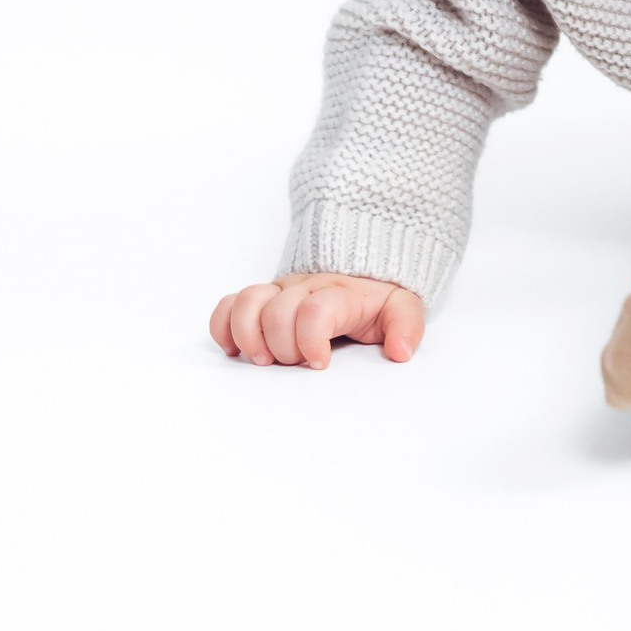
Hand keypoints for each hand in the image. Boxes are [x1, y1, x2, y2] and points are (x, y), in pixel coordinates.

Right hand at [209, 272, 423, 368]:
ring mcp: (278, 290)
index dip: (311, 341)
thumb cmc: (375, 295)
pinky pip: (228, 304)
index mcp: (339, 293)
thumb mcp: (402, 306)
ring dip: (248, 336)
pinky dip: (223, 327)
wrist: (359, 267)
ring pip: (247, 302)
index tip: (320, 362)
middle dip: (283, 347)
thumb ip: (406, 325)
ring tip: (264, 359)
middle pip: (276, 312)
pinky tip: (236, 349)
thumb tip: (400, 351)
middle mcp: (304, 287)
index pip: (315, 311)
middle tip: (298, 361)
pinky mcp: (260, 298)